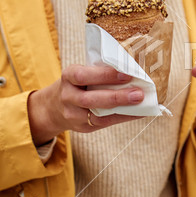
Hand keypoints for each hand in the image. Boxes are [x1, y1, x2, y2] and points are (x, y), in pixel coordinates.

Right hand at [28, 64, 144, 145]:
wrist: (54, 107)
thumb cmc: (78, 83)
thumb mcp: (82, 72)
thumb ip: (100, 71)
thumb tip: (132, 69)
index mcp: (69, 76)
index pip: (83, 76)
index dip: (105, 75)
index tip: (127, 74)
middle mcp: (68, 96)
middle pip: (90, 99)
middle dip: (117, 97)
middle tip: (139, 94)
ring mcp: (73, 114)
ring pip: (98, 115)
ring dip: (122, 110)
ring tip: (141, 104)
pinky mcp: (83, 127)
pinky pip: (105, 123)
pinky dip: (123, 117)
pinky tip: (138, 113)